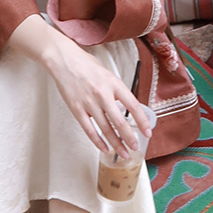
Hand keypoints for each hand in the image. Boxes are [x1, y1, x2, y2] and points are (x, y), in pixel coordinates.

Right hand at [44, 31, 153, 157]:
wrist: (64, 60)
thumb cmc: (86, 65)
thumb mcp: (108, 74)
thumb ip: (117, 91)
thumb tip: (127, 107)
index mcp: (114, 83)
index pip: (133, 106)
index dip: (142, 121)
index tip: (147, 131)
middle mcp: (103, 94)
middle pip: (120, 122)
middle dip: (130, 137)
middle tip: (136, 147)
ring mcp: (89, 103)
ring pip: (106, 129)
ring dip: (116, 144)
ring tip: (123, 153)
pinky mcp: (77, 109)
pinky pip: (89, 130)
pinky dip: (98, 142)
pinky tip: (105, 148)